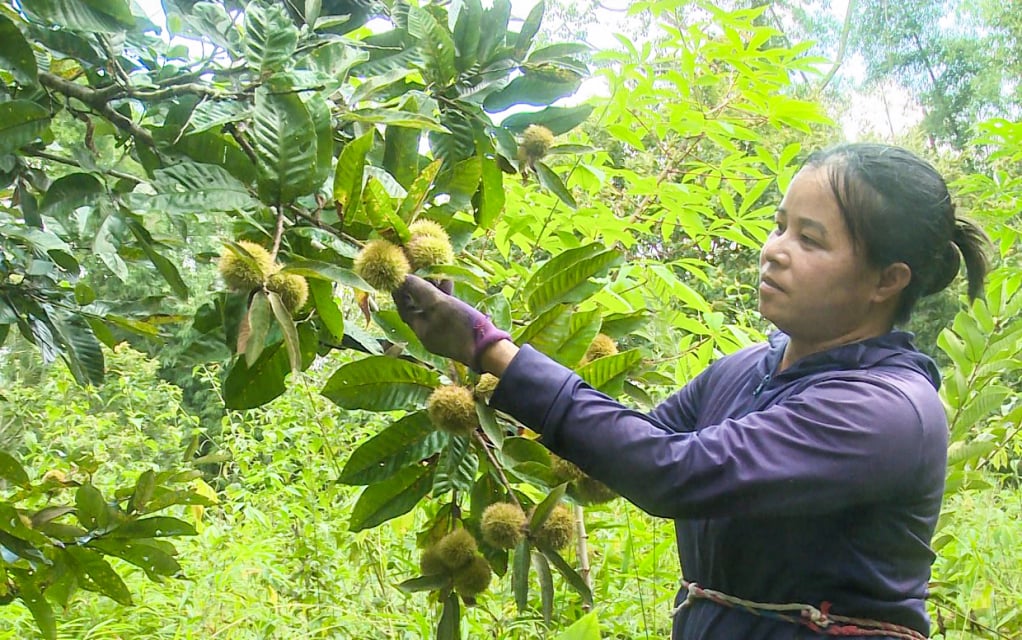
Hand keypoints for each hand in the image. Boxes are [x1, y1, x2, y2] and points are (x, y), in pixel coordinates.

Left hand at [392, 275, 510, 370]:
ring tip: (439, 275)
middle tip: (421, 273)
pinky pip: (445, 313)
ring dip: (434, 292)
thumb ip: (420, 290)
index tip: (400, 277)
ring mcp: (443, 335)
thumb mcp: (439, 303)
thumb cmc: (461, 326)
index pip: (403, 309)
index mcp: (420, 330)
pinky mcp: (456, 332)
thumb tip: (405, 279)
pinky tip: (451, 287)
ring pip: (432, 310)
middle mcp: (428, 334)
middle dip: (419, 290)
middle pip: (418, 309)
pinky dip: (445, 300)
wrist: (488, 350)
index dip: (401, 292)